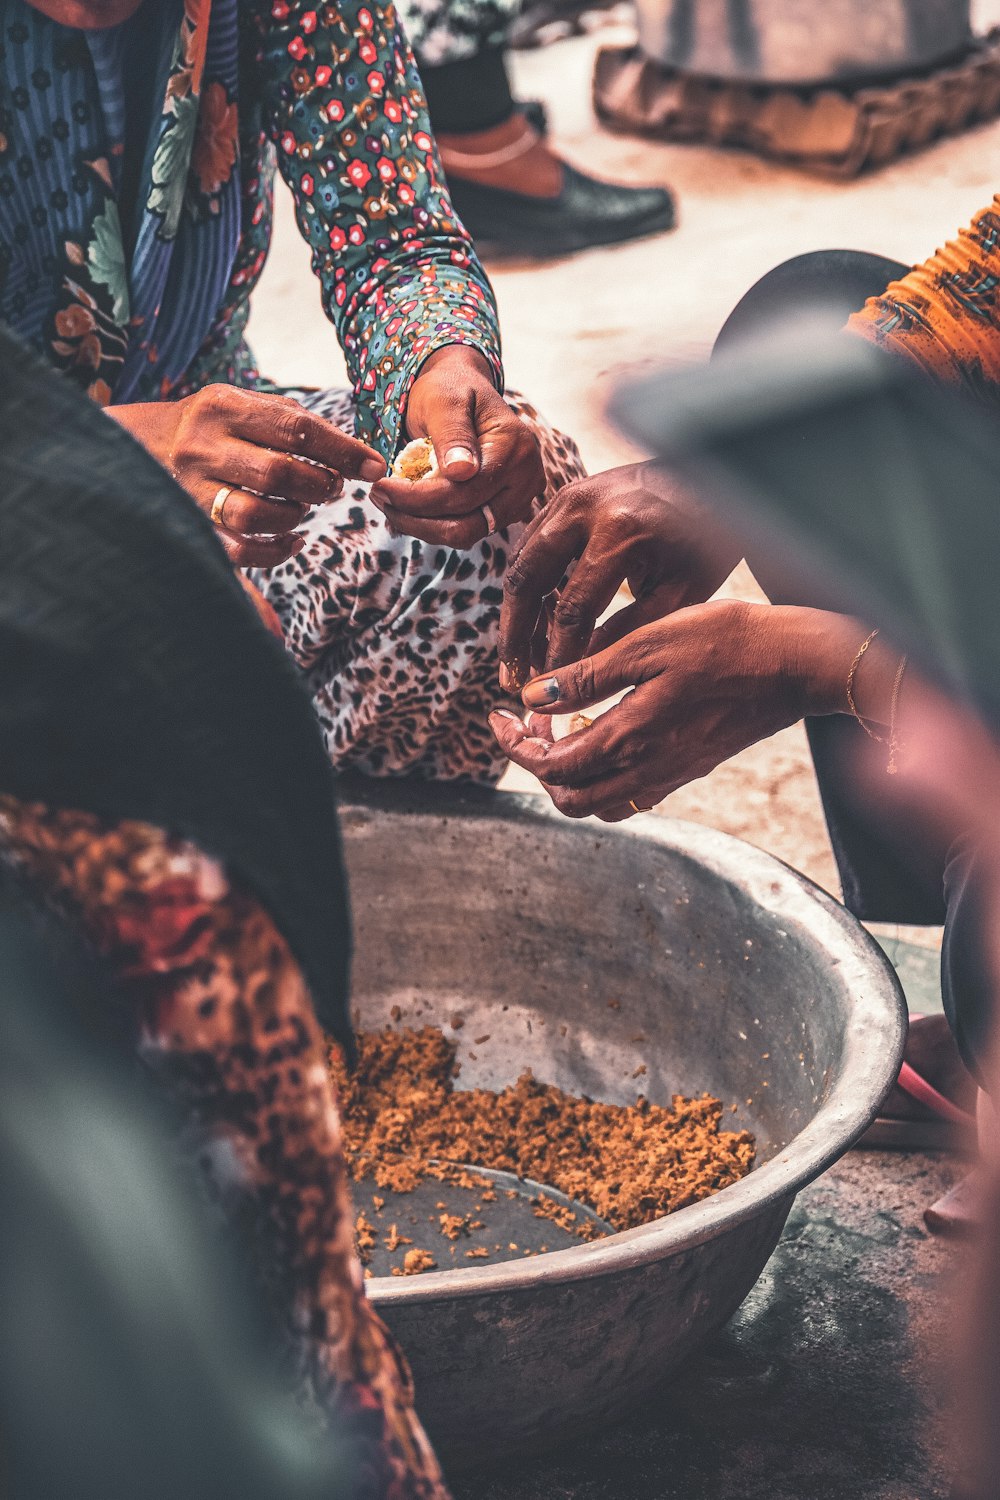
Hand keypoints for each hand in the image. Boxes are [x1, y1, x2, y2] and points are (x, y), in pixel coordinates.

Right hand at [108, 385, 385, 567]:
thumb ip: (294, 424)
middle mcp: (202, 446)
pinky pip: (239, 551)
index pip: (296, 429)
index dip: (343, 451)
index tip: (374, 465)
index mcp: (223, 406)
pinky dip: (276, 551)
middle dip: (320, 485)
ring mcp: (190, 488)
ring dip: (295, 516)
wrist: (135, 444)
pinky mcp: (188, 525)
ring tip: (303, 509)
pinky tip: (291, 540)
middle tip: (332, 487)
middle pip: (279, 473)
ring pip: (256, 514)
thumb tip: (360, 456)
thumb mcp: (244, 406)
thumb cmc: (212, 428)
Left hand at [368, 346, 544, 547]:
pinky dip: (433, 525)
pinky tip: (409, 508)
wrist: (464, 391)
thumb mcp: (444, 401)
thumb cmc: (451, 390)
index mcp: (515, 447)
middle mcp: (525, 479)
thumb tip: (461, 472)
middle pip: (467, 522)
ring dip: (422, 527)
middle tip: (378, 497)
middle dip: (415, 516)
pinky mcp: (505, 511)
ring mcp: (519, 500)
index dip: (417, 497)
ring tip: (390, 503)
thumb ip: (452, 434)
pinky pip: (467, 530)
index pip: (463, 491)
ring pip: (466, 534)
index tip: (379, 487)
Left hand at [489, 602, 865, 821]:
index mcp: (629, 739)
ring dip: (570, 775)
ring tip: (564, 728)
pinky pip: (632, 793)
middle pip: (569, 797)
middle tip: (527, 723)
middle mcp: (647, 769)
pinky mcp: (690, 768)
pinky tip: (606, 732)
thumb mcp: (647, 644)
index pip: (550, 766)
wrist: (796, 664)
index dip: (514, 746)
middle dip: (536, 765)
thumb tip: (533, 698)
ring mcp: (670, 774)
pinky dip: (604, 775)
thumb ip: (587, 676)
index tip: (499, 716)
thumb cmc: (726, 642)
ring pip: (600, 802)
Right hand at [499, 462, 741, 690]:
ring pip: (521, 561)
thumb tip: (579, 670)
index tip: (550, 686)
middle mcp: (585, 509)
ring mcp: (570, 496)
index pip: (572, 609)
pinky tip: (537, 619)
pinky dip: (530, 582)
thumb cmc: (706, 540)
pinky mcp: (565, 494)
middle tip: (512, 676)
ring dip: (517, 611)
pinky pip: (531, 543)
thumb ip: (628, 632)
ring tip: (521, 654)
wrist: (714, 478)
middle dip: (515, 634)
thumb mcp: (680, 592)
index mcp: (621, 533)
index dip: (557, 654)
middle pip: (528, 581)